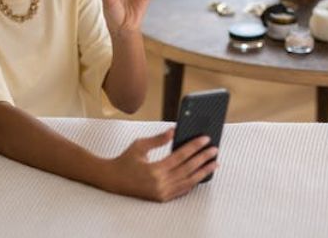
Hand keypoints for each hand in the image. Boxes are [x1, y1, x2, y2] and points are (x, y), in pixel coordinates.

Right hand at [101, 128, 218, 201]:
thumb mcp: (140, 146)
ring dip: (203, 172)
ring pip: (188, 181)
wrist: (112, 180)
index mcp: (154, 169)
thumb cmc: (125, 160)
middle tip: (215, 150)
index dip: (194, 146)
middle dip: (203, 158)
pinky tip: (201, 175)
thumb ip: (158, 139)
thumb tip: (175, 130)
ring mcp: (161, 193)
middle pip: (188, 169)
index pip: (180, 156)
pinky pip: (182, 190)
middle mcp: (159, 183)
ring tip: (214, 164)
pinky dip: (193, 182)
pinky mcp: (161, 198)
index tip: (206, 139)